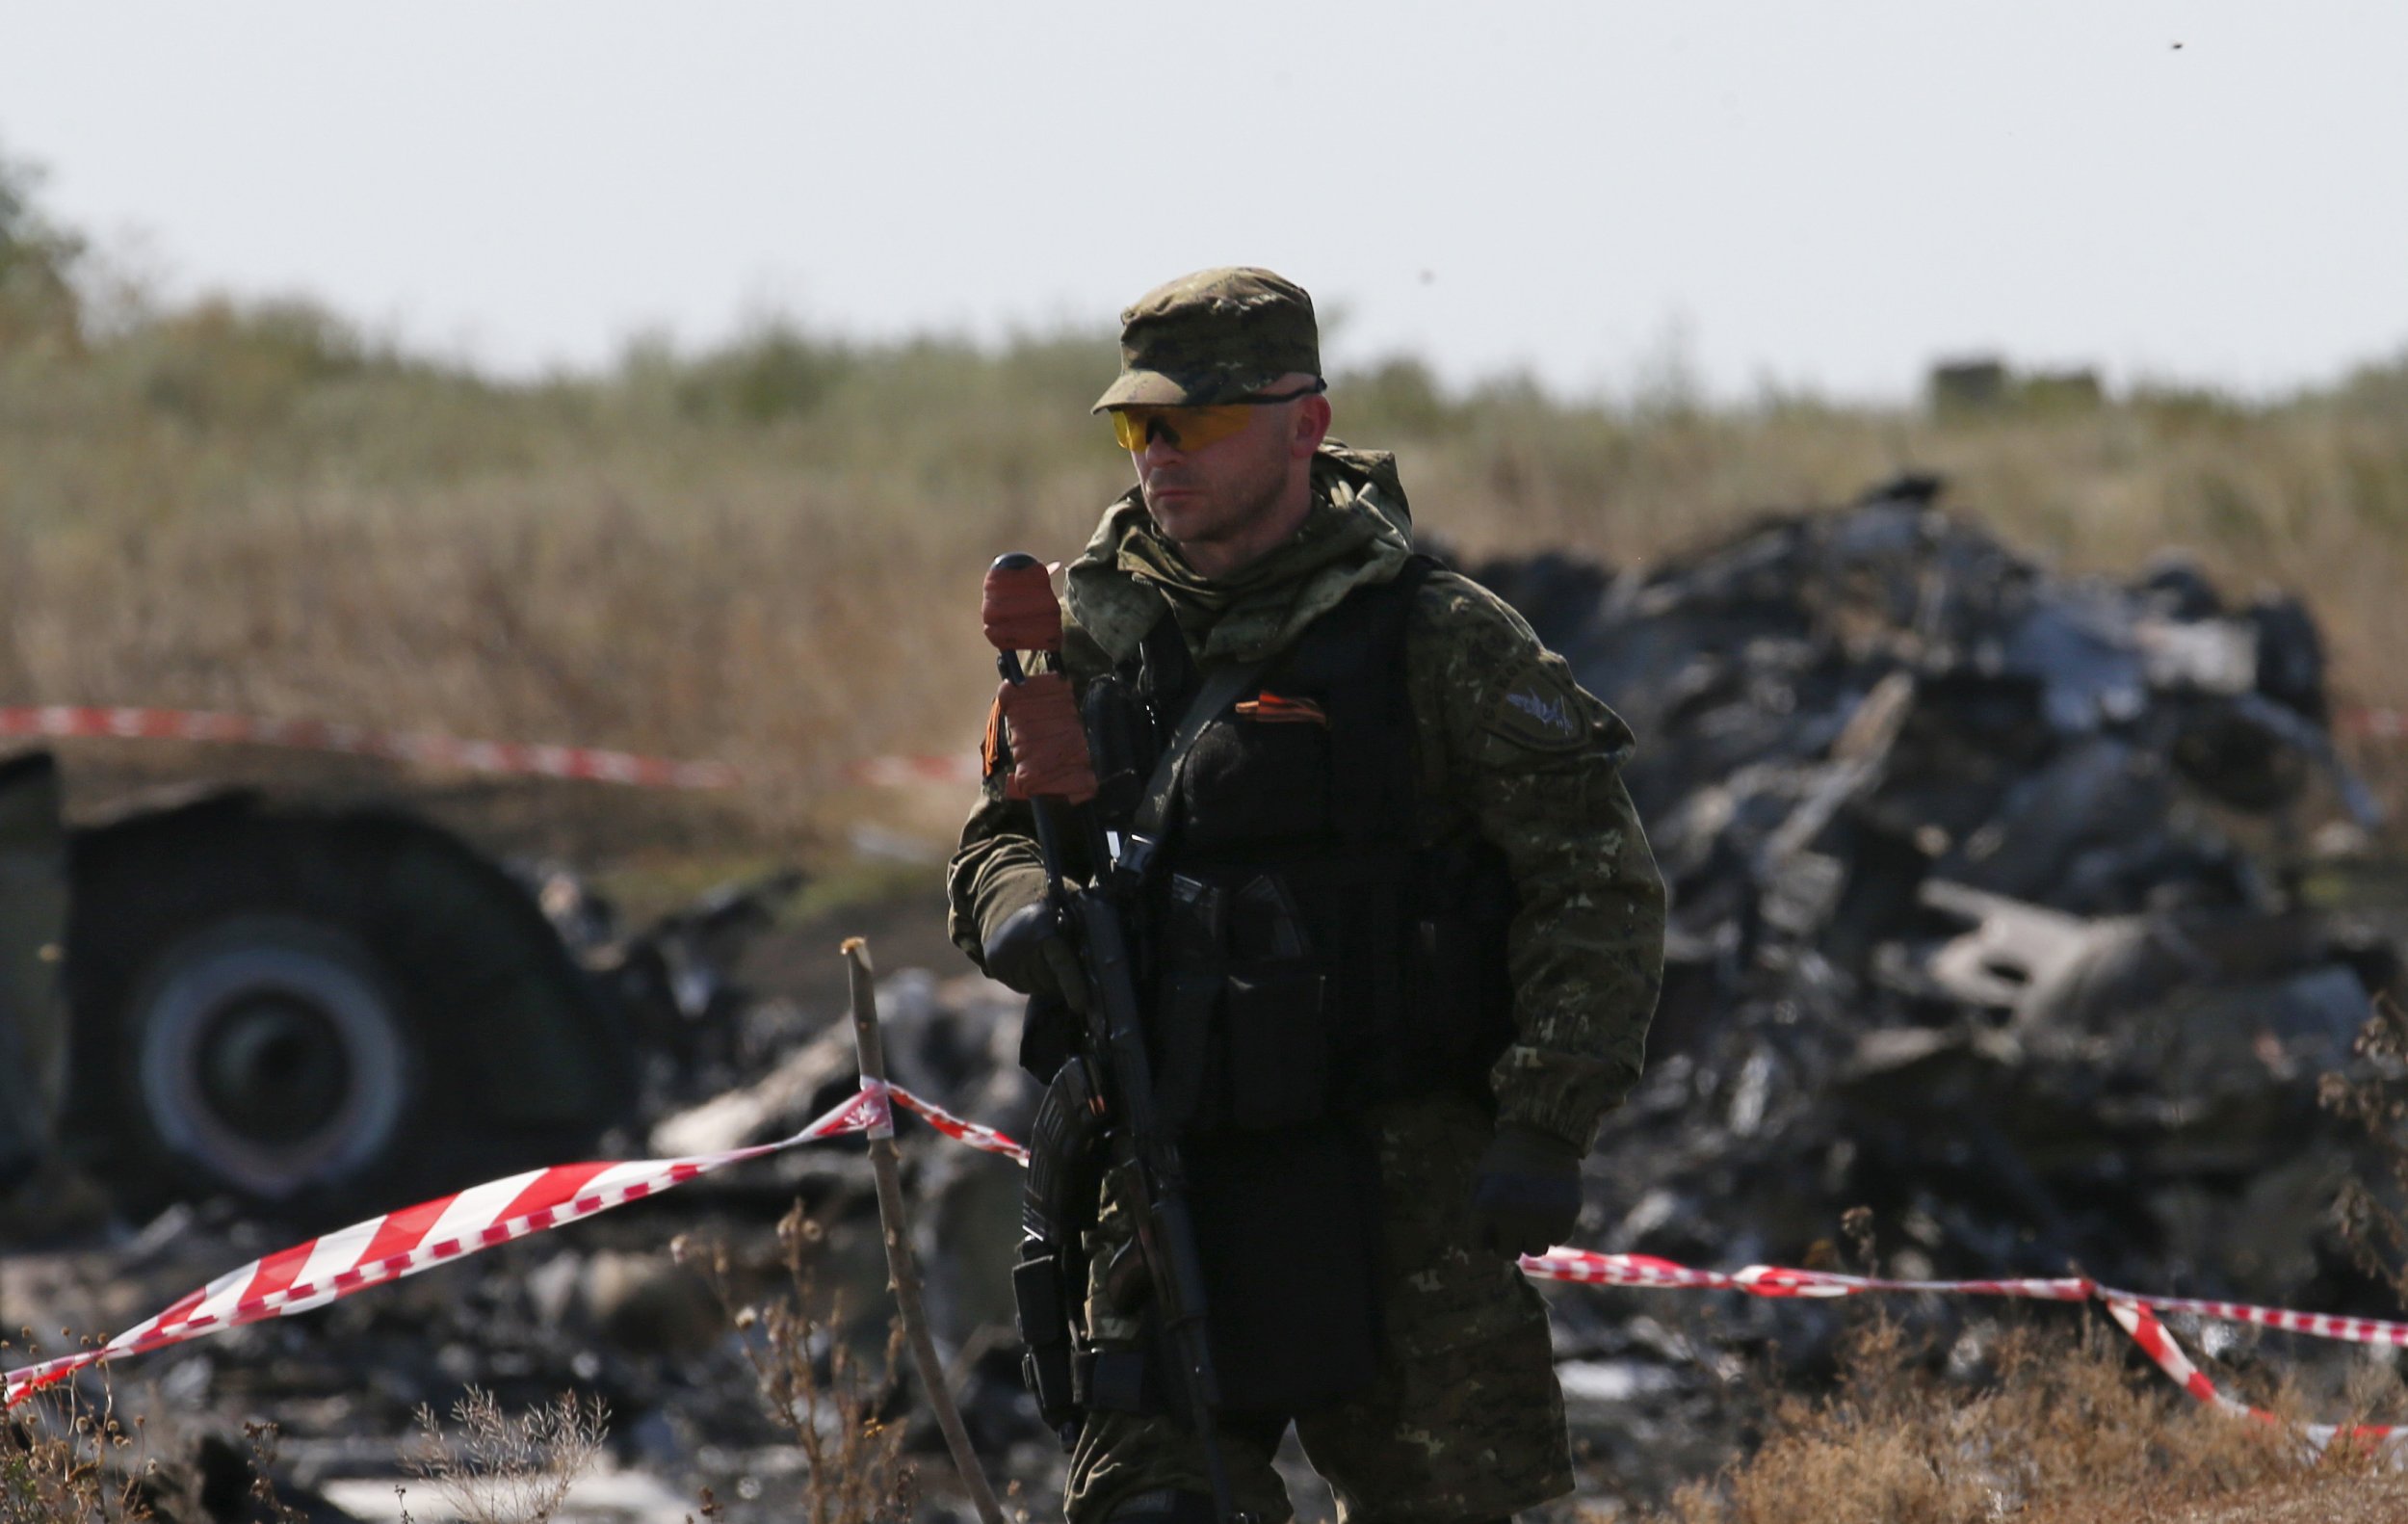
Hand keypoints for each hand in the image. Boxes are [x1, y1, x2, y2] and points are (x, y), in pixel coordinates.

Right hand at [982, 900, 1090, 1010]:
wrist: (1005, 895)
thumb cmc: (1046, 906)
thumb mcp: (1066, 913)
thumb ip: (1078, 938)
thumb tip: (1097, 970)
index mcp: (1042, 927)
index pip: (1061, 964)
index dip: (1073, 987)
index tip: (1080, 1005)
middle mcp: (1019, 943)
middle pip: (1049, 981)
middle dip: (1061, 981)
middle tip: (1065, 966)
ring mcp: (1004, 955)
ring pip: (1035, 988)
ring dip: (1045, 982)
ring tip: (1046, 960)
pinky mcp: (995, 965)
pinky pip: (1020, 986)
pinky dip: (1030, 980)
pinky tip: (1032, 963)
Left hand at [1470, 1124, 1583, 1258]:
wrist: (1543, 1133)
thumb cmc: (1504, 1159)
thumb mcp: (1479, 1179)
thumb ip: (1471, 1213)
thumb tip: (1472, 1250)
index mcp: (1486, 1205)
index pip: (1478, 1246)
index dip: (1483, 1234)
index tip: (1490, 1220)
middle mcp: (1513, 1214)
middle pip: (1508, 1254)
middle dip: (1507, 1240)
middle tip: (1512, 1220)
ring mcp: (1542, 1216)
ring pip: (1535, 1251)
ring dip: (1531, 1238)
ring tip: (1531, 1216)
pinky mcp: (1567, 1213)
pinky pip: (1558, 1239)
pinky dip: (1553, 1229)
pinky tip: (1548, 1208)